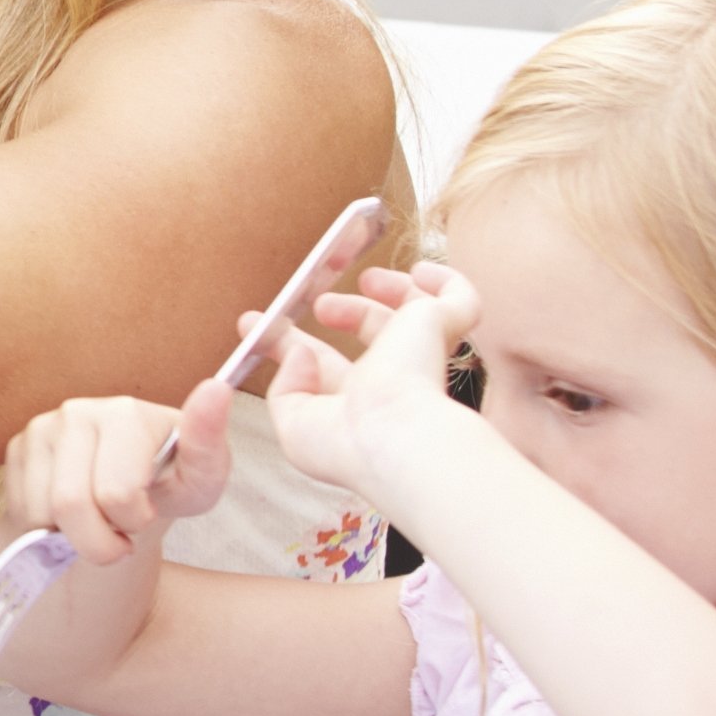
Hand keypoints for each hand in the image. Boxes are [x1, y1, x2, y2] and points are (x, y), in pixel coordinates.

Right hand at [0, 390, 234, 569]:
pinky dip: (47, 528)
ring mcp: (43, 427)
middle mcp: (78, 411)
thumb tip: (217, 390)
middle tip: (122, 538)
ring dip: (72, 536)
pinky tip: (72, 513)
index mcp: (126, 413)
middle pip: (71, 505)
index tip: (148, 513)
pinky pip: (21, 509)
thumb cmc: (169, 484)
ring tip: (98, 521)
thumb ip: (209, 443)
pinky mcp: (18, 447)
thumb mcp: (201, 479)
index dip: (133, 519)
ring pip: (42, 513)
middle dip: (99, 542)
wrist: (130, 489)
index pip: (115, 493)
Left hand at [265, 261, 482, 499]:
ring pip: (417, 315)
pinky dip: (445, 281)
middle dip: (341, 310)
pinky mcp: (442, 327)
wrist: (397, 438)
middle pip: (372, 335)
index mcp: (359, 406)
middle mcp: (396, 381)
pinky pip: (460, 300)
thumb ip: (286, 390)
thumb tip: (299, 353)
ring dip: (389, 290)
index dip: (291, 343)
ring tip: (365, 278)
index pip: (325, 368)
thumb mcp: (295, 425)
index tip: (256, 322)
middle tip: (315, 302)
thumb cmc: (349, 444)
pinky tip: (420, 272)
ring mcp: (422, 353)